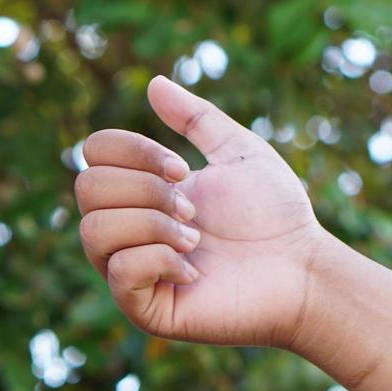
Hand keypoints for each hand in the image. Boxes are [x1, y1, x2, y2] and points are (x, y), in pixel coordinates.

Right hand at [75, 76, 329, 347]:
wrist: (304, 273)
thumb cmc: (276, 216)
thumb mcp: (238, 152)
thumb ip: (196, 118)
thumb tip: (153, 82)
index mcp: (139, 190)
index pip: (94, 152)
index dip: (133, 150)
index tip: (183, 167)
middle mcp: (124, 228)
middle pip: (86, 186)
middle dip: (146, 189)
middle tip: (193, 209)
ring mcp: (129, 269)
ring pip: (94, 228)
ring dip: (152, 225)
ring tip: (195, 239)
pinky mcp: (143, 308)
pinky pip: (119, 271)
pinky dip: (158, 260)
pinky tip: (194, 271)